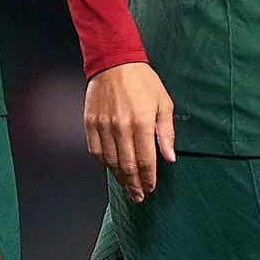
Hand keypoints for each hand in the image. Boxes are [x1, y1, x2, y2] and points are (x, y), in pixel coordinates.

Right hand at [84, 62, 174, 201]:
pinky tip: (112, 169)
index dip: (148, 178)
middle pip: (126, 166)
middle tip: (138, 197)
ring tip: (127, 187)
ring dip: (119, 178)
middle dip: (134, 184)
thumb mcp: (163, 102)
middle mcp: (120, 127)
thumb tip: (169, 158)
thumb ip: (166, 132)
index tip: (151, 188)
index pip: (145, 160)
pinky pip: (96, 151)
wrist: (114, 62)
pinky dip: (104, 163)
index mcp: (141, 122)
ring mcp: (102, 126)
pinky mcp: (90, 124)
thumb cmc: (143, 81)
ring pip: (110, 162)